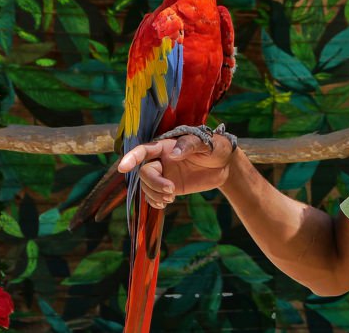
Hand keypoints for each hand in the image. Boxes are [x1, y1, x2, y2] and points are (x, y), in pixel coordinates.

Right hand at [117, 132, 235, 207]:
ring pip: (147, 186)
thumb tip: (173, 154)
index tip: (123, 167)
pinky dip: (155, 202)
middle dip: (153, 183)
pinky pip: (154, 196)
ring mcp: (165, 175)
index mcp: (167, 146)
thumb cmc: (215, 147)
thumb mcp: (206, 143)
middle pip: (145, 173)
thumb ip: (189, 146)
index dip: (131, 157)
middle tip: (171, 191)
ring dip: (154, 194)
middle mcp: (162, 160)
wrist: (225, 165)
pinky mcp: (170, 187)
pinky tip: (163, 204)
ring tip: (171, 197)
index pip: (144, 150)